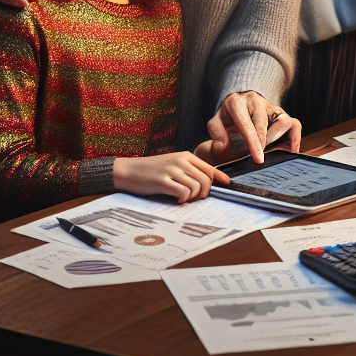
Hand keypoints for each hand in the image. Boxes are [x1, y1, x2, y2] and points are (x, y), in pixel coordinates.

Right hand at [113, 152, 230, 202]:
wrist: (128, 171)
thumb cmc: (150, 170)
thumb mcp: (172, 163)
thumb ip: (187, 169)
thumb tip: (204, 182)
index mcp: (185, 156)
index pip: (209, 167)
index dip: (220, 177)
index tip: (227, 183)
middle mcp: (181, 161)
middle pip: (206, 179)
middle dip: (204, 192)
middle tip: (196, 198)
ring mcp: (172, 170)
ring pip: (196, 187)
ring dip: (193, 197)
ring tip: (184, 198)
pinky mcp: (163, 181)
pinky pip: (184, 192)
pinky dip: (183, 199)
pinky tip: (177, 199)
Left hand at [202, 92, 301, 164]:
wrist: (240, 101)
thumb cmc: (229, 116)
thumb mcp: (216, 122)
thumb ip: (216, 133)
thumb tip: (222, 146)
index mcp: (237, 103)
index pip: (247, 124)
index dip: (254, 143)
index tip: (258, 158)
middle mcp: (257, 102)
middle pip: (265, 121)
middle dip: (264, 141)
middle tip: (261, 156)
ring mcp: (272, 107)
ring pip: (283, 120)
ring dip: (278, 138)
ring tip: (272, 150)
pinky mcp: (282, 113)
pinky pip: (295, 124)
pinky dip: (296, 138)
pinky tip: (293, 151)